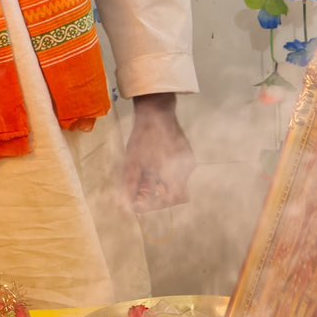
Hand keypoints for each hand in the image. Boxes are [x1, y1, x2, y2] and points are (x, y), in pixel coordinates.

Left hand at [123, 94, 194, 211]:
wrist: (156, 110)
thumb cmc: (144, 137)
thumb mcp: (133, 164)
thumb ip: (131, 187)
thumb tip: (128, 206)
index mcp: (177, 172)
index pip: (174, 199)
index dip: (157, 205)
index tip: (140, 203)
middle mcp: (187, 168)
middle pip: (176, 192)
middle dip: (158, 196)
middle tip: (139, 193)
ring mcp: (188, 159)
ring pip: (176, 181)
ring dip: (160, 185)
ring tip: (142, 179)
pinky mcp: (185, 152)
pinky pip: (177, 170)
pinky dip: (164, 175)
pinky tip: (150, 168)